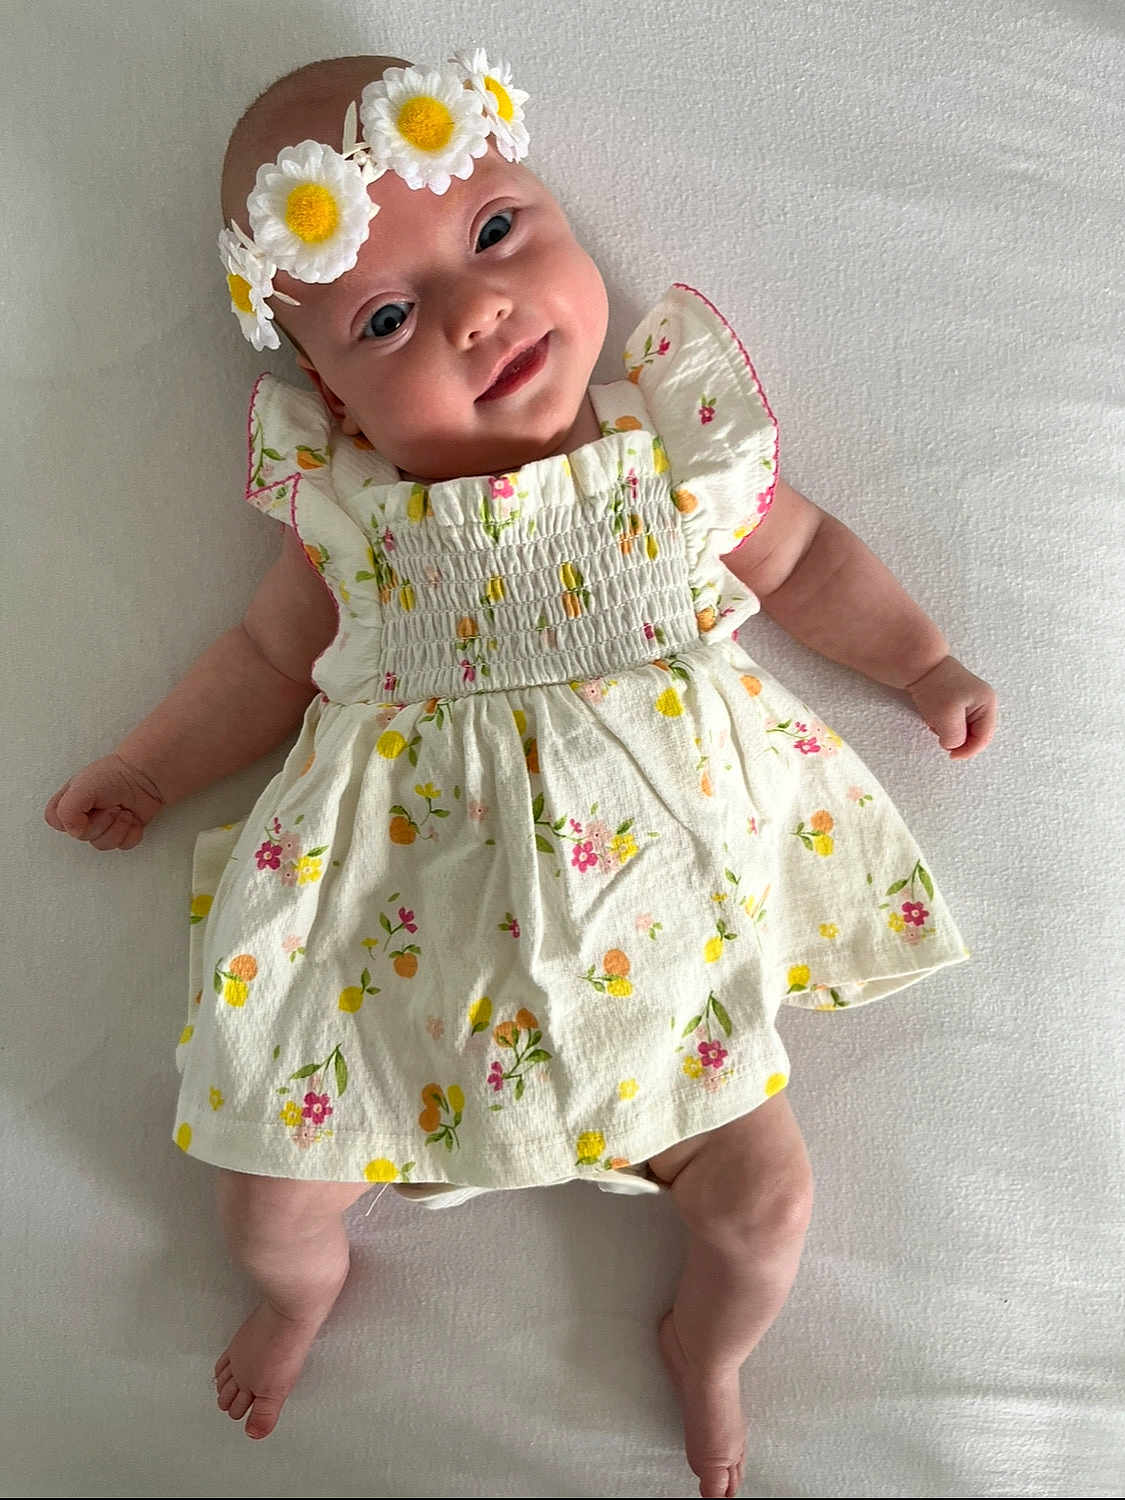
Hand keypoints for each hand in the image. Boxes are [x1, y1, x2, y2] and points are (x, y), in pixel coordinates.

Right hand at [43, 753, 165, 851]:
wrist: (147, 775)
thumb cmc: (113, 776)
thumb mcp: (81, 788)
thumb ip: (67, 812)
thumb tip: (75, 833)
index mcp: (71, 801)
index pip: (56, 821)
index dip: (69, 821)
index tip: (86, 810)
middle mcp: (86, 814)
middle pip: (83, 837)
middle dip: (101, 823)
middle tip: (113, 806)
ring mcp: (106, 824)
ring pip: (103, 844)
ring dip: (117, 828)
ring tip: (125, 812)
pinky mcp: (125, 830)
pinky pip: (124, 845)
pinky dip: (131, 833)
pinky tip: (134, 819)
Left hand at [905, 655, 996, 759]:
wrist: (918, 665)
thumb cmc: (934, 686)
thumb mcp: (947, 717)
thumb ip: (955, 737)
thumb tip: (953, 745)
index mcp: (987, 703)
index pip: (984, 737)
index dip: (968, 751)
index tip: (951, 755)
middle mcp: (983, 701)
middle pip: (975, 734)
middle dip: (957, 738)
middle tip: (939, 733)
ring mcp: (970, 700)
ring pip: (962, 729)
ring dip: (947, 731)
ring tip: (934, 720)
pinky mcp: (956, 700)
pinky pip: (953, 721)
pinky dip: (942, 723)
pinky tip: (931, 715)